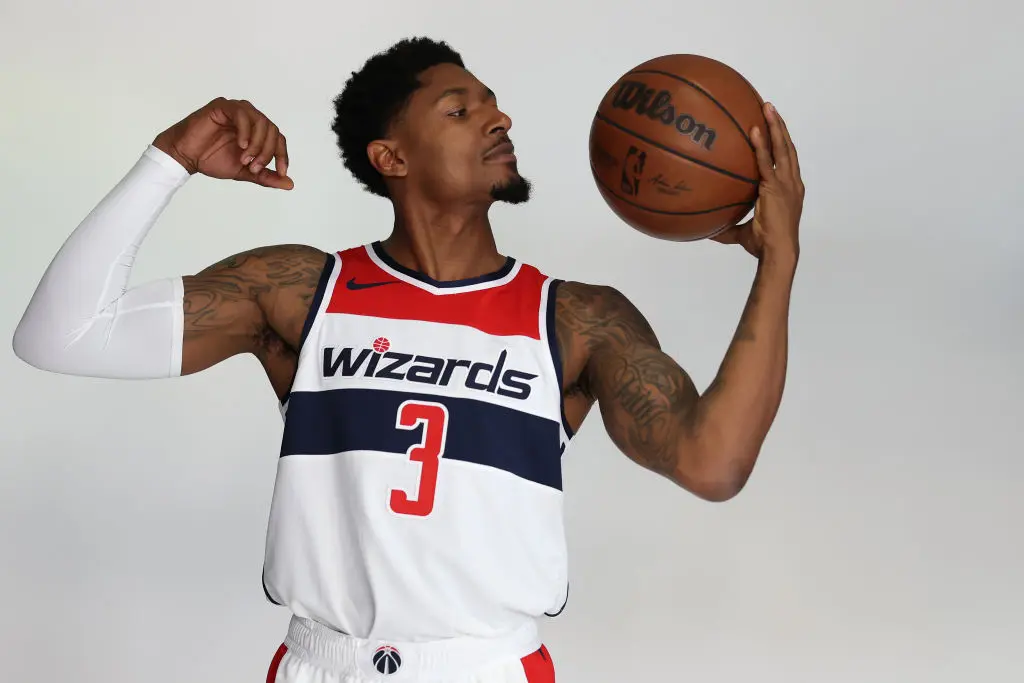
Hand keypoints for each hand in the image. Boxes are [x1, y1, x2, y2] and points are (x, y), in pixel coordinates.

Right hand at [152, 97, 292, 189]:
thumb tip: (289, 184)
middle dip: (267, 152)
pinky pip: (241, 114)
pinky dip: (245, 131)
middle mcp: (249, 118)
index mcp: (256, 131)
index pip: (279, 139)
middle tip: (254, 168)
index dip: (283, 156)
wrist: (186, 157)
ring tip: (245, 160)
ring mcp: (236, 110)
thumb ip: (266, 176)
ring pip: (260, 121)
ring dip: (257, 144)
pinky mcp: (222, 106)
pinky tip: (241, 146)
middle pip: (272, 130)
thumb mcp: (245, 172)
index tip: (281, 172)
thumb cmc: (212, 159)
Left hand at [712, 102, 803, 262]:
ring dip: (774, 126)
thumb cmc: (764, 246)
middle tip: (769, 108)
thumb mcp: (742, 233)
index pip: (786, 160)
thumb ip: (727, 227)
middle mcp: (791, 183)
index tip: (773, 127)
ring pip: (782, 148)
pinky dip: (761, 145)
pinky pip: (766, 162)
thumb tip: (707, 229)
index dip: (781, 143)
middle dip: (779, 127)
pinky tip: (753, 130)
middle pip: (787, 148)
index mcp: (789, 189)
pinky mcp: (776, 187)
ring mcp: (786, 184)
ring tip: (766, 107)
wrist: (777, 252)